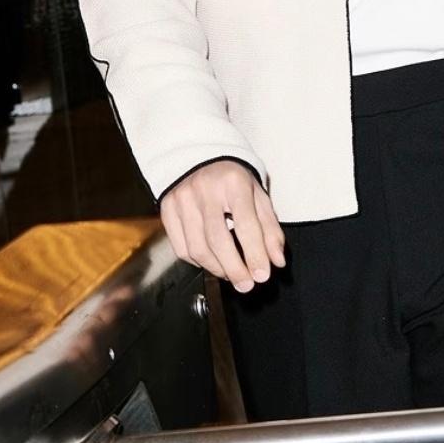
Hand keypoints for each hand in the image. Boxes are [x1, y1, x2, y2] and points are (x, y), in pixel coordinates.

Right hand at [159, 160, 286, 292]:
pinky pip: (182, 248)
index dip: (255, 255)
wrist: (201, 158)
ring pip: (197, 248)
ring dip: (217, 269)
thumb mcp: (259, 197)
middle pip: (217, 240)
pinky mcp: (167, 209)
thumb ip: (270, 229)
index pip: (246, 225)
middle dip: (234, 269)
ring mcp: (182, 199)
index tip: (262, 275)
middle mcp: (205, 190)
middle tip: (246, 284)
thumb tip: (276, 261)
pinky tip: (212, 263)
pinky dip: (198, 262)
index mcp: (234, 183)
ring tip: (231, 275)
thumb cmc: (233, 181)